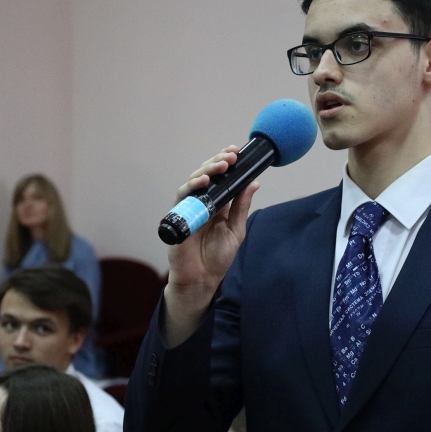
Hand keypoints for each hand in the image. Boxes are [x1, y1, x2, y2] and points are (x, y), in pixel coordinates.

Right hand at [163, 145, 258, 345]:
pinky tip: (202, 182)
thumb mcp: (236, 229)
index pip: (220, 178)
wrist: (202, 280)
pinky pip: (181, 198)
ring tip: (220, 166)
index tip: (236, 152)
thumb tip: (254, 183)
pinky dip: (191, 188)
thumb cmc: (217, 257)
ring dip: (206, 171)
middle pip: (206, 175)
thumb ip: (242, 206)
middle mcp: (201, 202)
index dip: (225, 162)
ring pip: (193, 182)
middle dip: (217, 162)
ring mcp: (188, 208)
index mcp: (217, 204)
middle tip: (230, 156)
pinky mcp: (177, 217)